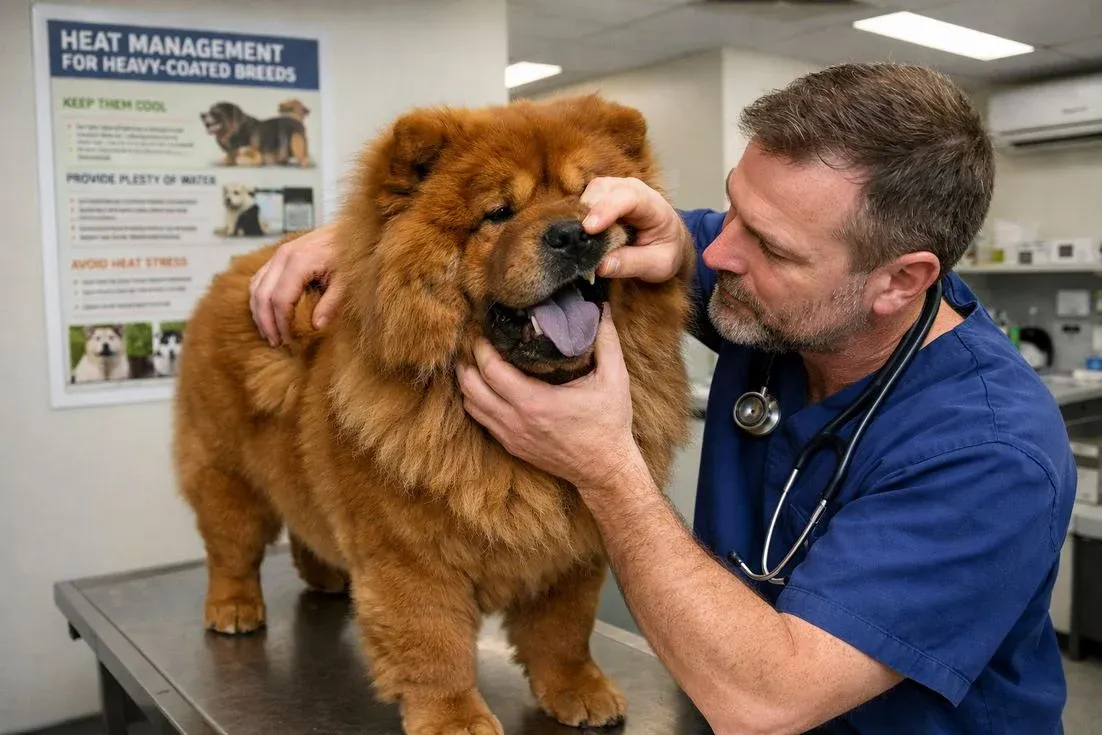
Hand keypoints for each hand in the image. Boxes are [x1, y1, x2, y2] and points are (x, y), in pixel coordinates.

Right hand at [249, 221, 342, 345]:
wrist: (350, 228)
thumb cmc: (349, 254)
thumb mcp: (347, 281)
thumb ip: (332, 303)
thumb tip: (316, 327)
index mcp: (298, 261)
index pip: (280, 300)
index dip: (281, 324)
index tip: (289, 341)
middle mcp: (282, 256)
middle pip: (262, 296)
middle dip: (267, 322)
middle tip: (276, 343)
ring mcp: (278, 254)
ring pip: (256, 288)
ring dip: (259, 313)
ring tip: (270, 334)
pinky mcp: (278, 256)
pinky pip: (259, 279)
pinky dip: (259, 299)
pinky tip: (267, 314)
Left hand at [456, 305, 641, 491]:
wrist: (605, 470)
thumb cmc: (609, 424)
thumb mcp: (614, 379)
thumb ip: (606, 340)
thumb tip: (601, 307)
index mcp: (535, 402)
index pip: (490, 370)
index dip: (481, 348)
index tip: (483, 331)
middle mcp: (516, 421)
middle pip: (470, 387)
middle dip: (467, 362)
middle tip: (475, 344)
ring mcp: (511, 436)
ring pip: (471, 406)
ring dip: (469, 384)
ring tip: (476, 364)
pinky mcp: (512, 446)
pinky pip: (482, 421)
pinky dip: (478, 402)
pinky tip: (487, 389)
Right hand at [581, 177, 689, 282]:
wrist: (667, 240)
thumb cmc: (665, 250)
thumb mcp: (658, 265)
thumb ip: (631, 264)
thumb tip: (601, 266)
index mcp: (654, 205)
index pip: (630, 198)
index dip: (607, 210)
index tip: (589, 229)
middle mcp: (633, 190)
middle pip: (603, 190)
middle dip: (588, 213)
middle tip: (579, 241)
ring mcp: (616, 189)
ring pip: (591, 191)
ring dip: (581, 213)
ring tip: (580, 238)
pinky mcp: (603, 195)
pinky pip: (585, 197)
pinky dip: (578, 213)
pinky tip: (580, 232)